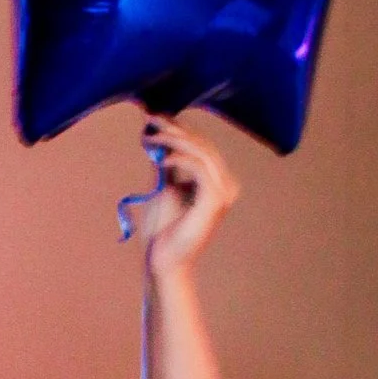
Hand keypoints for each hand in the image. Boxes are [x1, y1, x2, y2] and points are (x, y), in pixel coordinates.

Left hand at [136, 116, 237, 275]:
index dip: (179, 129)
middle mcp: (225, 185)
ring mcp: (223, 193)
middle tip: (152, 119)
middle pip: (203, 145)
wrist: (163, 259)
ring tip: (152, 137)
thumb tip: (157, 135)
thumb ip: (165, 163)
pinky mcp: (215, 201)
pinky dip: (181, 159)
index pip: (201, 145)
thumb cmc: (162, 229)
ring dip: (175, 140)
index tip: (154, 118)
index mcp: (216, 181)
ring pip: (202, 153)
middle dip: (176, 129)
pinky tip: (162, 158)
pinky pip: (200, 169)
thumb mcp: (163, 187)